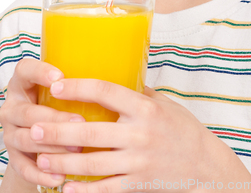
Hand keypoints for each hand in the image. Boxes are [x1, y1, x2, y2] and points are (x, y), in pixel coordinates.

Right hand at [0, 58, 84, 187]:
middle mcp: (13, 106)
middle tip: (80, 122)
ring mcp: (11, 132)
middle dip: (55, 118)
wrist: (40, 135)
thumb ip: (83, 84)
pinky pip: (24, 168)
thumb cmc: (61, 104)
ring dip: (52, 146)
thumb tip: (126, 75)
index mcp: (24, 83)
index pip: (24, 70)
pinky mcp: (14, 157)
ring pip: (26, 139)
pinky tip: (60, 178)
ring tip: (77, 150)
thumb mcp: (64, 89)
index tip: (60, 76)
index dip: (40, 72)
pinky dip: (42, 174)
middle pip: (27, 111)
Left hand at [30, 78, 250, 192]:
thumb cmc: (184, 130)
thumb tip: (116, 76)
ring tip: (42, 159)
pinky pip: (105, 189)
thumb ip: (139, 93)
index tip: (57, 84)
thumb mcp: (165, 105)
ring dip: (63, 162)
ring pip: (91, 164)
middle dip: (58, 131)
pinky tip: (65, 188)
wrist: (207, 167)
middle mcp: (140, 134)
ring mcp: (138, 162)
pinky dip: (83, 191)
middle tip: (36, 128)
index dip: (79, 87)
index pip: (106, 92)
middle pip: (90, 132)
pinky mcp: (138, 184)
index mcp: (145, 108)